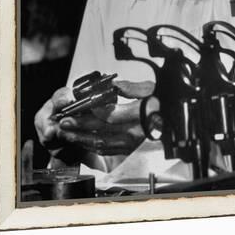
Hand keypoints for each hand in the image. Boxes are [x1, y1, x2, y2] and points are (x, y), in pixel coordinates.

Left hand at [35, 80, 153, 156]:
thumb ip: (131, 87)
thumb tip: (113, 84)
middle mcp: (136, 133)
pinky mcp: (128, 150)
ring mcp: (131, 144)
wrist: (170, 120)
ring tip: (66, 131)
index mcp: (141, 115)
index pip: (112, 115)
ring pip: (101, 143)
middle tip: (64, 120)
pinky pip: (106, 149)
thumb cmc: (161, 102)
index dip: (93, 112)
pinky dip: (90, 145)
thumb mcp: (151, 89)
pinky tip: (79, 139)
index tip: (79, 106)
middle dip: (80, 126)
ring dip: (81, 138)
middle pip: (102, 130)